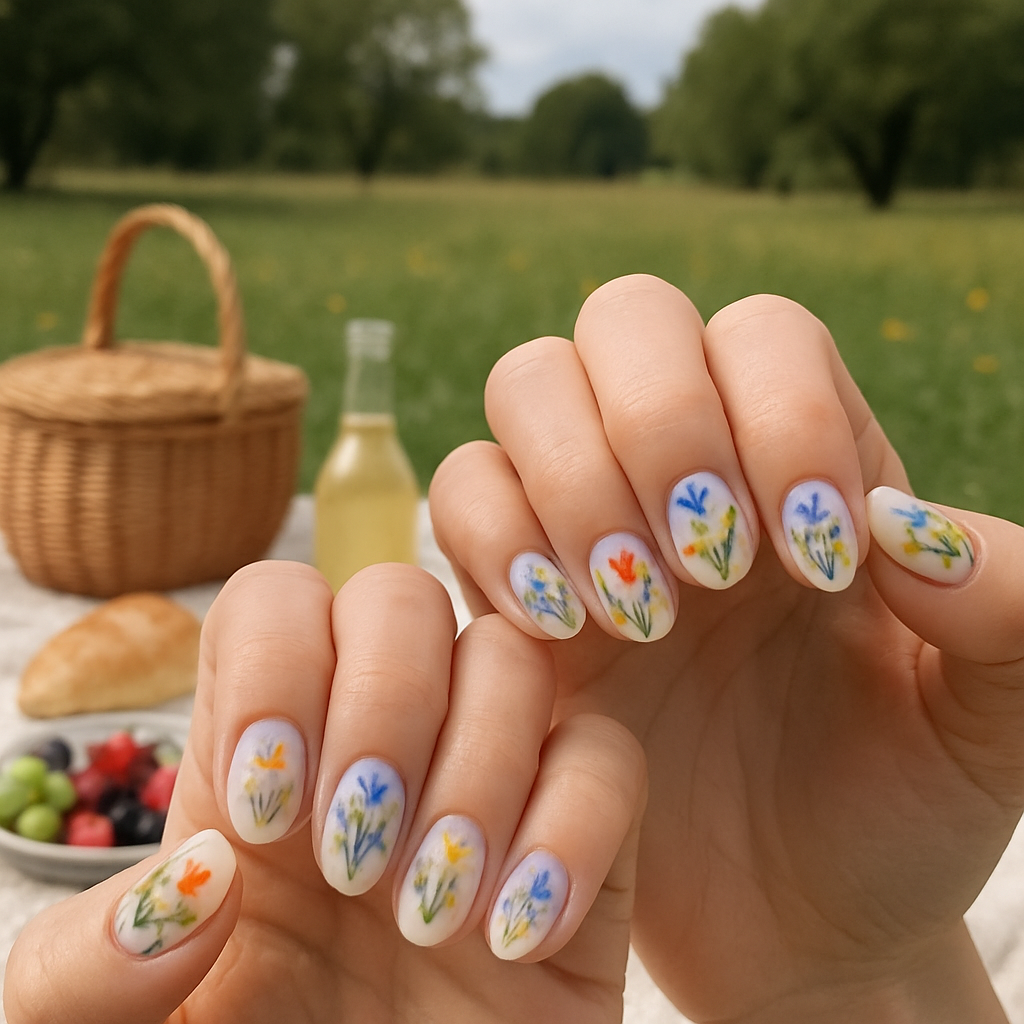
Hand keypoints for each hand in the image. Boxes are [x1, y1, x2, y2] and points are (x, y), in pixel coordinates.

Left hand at [4, 562, 645, 1023]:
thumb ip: (84, 970)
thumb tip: (200, 876)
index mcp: (263, 760)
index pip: (277, 601)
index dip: (274, 664)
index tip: (268, 813)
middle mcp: (378, 745)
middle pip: (401, 594)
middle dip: (383, 703)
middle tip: (354, 853)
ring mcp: (486, 783)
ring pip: (512, 655)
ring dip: (473, 775)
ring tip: (431, 913)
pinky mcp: (581, 842)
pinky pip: (610, 757)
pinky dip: (569, 831)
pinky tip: (519, 934)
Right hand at [428, 275, 1023, 1021]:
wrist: (793, 925)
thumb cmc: (896, 810)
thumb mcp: (994, 723)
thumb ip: (1006, 610)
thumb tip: (908, 531)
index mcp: (811, 459)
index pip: (764, 335)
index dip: (778, 414)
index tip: (812, 562)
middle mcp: (690, 462)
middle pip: (626, 320)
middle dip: (656, 424)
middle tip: (705, 566)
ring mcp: (589, 518)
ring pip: (529, 384)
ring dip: (571, 478)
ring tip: (633, 608)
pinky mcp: (511, 590)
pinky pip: (460, 495)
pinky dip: (494, 539)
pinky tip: (559, 631)